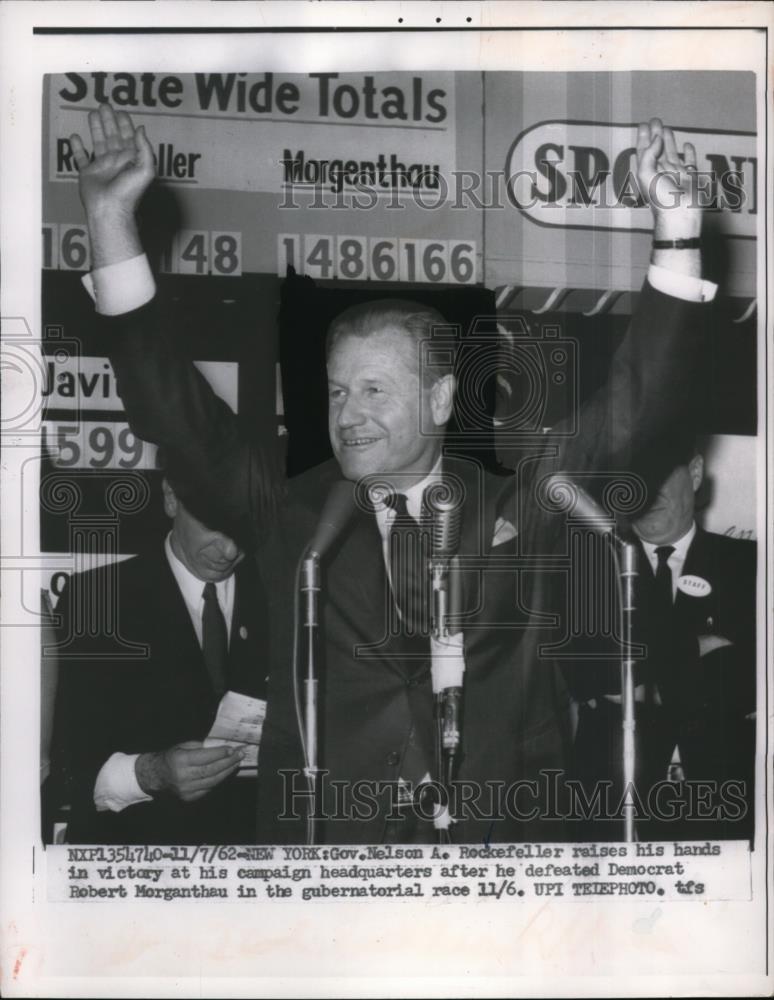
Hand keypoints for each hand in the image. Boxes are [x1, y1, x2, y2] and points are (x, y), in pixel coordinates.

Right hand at [70, 103, 154, 221]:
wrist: (110, 209)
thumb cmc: (129, 191)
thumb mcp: (145, 169)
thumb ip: (144, 148)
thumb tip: (141, 128)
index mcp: (130, 159)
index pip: (128, 137)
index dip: (125, 124)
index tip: (120, 111)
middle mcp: (116, 161)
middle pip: (112, 136)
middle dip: (109, 121)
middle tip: (104, 105)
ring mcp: (101, 167)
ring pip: (98, 142)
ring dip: (95, 128)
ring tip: (92, 113)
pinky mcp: (87, 173)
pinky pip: (81, 158)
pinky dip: (77, 148)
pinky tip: (75, 136)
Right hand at [135, 741, 243, 802]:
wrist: (155, 775)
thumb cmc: (171, 757)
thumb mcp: (183, 746)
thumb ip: (200, 747)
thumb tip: (220, 748)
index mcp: (181, 761)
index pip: (205, 758)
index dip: (221, 753)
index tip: (232, 749)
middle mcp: (183, 777)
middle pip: (212, 770)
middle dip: (228, 762)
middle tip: (240, 754)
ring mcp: (186, 789)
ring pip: (213, 781)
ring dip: (227, 771)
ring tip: (236, 763)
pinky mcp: (189, 797)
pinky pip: (208, 789)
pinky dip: (218, 780)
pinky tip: (225, 772)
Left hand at [636, 117, 700, 239]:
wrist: (679, 213)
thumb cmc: (660, 197)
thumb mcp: (646, 174)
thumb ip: (649, 154)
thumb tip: (656, 136)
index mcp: (647, 171)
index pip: (643, 150)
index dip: (643, 137)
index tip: (644, 124)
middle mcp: (660, 172)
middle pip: (657, 149)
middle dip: (655, 134)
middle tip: (655, 120)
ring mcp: (675, 174)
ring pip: (671, 152)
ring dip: (669, 140)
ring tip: (667, 127)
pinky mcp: (689, 176)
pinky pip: (689, 161)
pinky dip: (688, 152)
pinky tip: (687, 144)